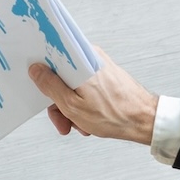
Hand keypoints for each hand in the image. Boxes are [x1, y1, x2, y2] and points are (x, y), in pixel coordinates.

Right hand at [29, 54, 158, 144]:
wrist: (144, 119)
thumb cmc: (114, 114)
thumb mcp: (72, 105)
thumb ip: (50, 85)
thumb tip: (36, 70)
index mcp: (82, 59)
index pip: (53, 55)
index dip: (42, 72)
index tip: (37, 85)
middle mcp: (91, 57)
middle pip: (61, 76)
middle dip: (58, 102)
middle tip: (61, 119)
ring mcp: (99, 67)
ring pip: (72, 85)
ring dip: (70, 108)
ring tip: (78, 124)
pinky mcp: (105, 76)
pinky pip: (84, 88)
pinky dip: (82, 105)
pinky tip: (86, 119)